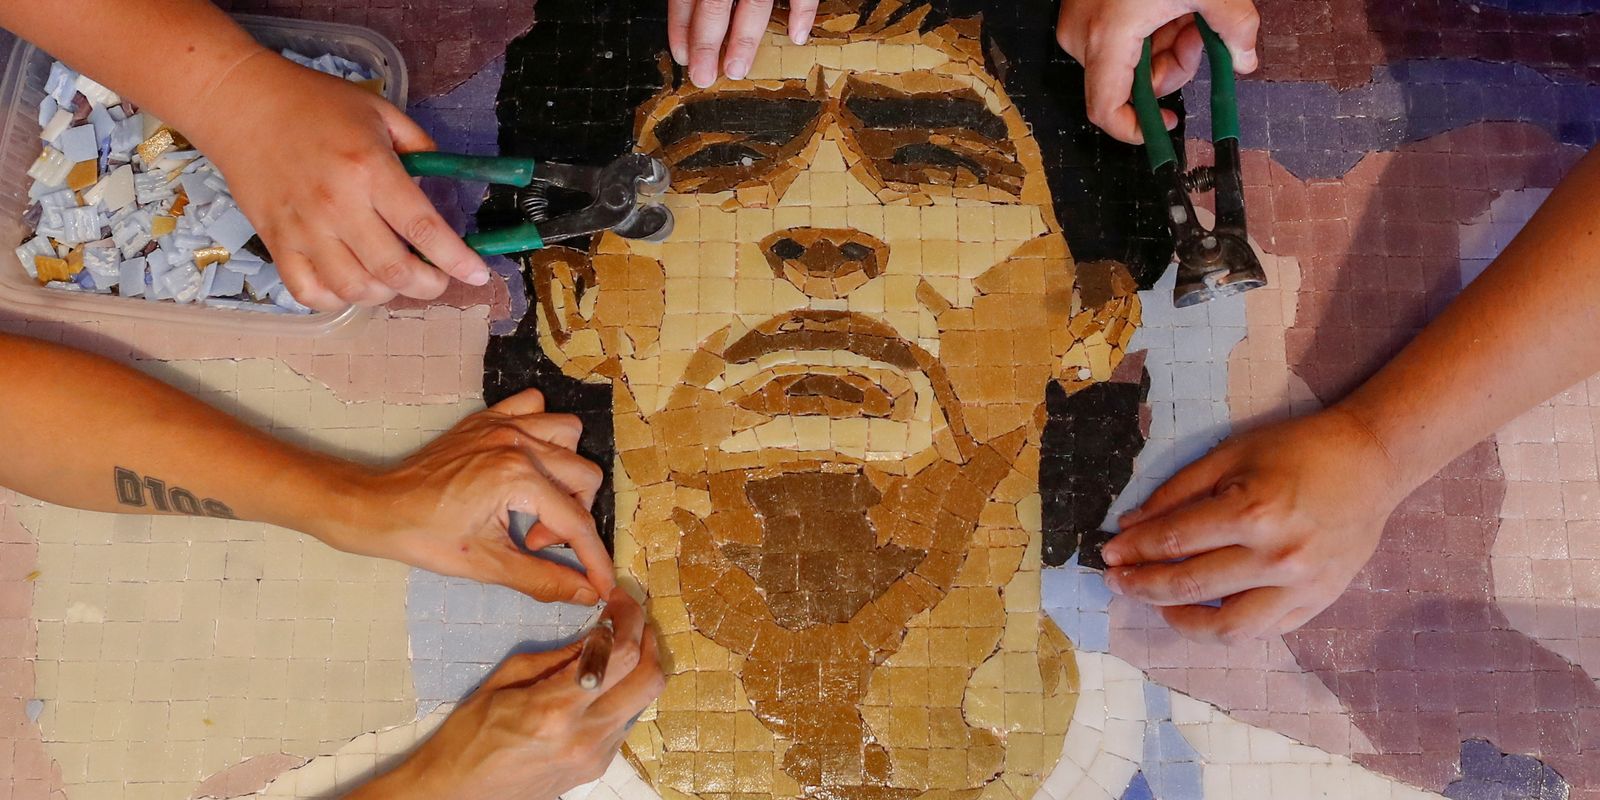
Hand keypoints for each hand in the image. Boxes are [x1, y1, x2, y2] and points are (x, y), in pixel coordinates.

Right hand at [185, 52, 489, 310]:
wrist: (240, 103)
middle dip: (429, 285)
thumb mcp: (380, 112)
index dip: (457, 259)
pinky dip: (338, 299)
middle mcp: (337, 205)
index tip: (478, 274)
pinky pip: (310, 294)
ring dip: (386, 294)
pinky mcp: (275, 243)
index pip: (423, 228)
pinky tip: (352, 282)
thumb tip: (449, 187)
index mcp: (369, 169)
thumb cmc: (314, 104)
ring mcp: (303, 229)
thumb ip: (421, 150)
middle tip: (438, 279)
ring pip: (355, 290)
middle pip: (394, 270)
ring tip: (395, 278)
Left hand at [322, 388, 613, 604]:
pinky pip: (536, 407)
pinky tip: (525, 462)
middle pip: (584, 475)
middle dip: (571, 517)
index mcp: (516, 477)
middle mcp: (516, 442)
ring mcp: (503, 424)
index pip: (575, 521)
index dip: (593, 558)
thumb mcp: (486, 565)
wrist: (378, 509)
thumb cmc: (425, 538)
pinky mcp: (488, 418)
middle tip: (534, 540)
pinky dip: (542, 432)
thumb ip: (543, 578)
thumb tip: (587, 593)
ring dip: (565, 471)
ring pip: (568, 434)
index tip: (602, 584)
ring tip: (535, 501)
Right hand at [351, 590, 664, 799]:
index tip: (618, 601)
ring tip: (617, 648)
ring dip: (638, 669)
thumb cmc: (469, 735)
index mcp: (555, 709)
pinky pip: (625, 722)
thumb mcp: (505, 681)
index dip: (629, 618)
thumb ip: (557, 657)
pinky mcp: (596, 768)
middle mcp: (584, 736)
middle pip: (650, 679)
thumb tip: (597, 634)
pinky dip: (622, 696)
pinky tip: (599, 686)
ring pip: (643, 701)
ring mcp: (595, 757)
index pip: (620, 655)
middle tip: (630, 621)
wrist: (457, 792)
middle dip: (648, 640)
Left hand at [669, 0, 819, 87]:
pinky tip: (796, 37)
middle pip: (715, 5)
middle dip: (706, 42)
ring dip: (744, 38)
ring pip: (753, 3)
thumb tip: (693, 33)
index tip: (681, 57)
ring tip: (737, 70)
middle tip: (703, 76)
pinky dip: (802, 12)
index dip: (681, 27)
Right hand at [1055, 0, 1259, 142]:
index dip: (1137, 130)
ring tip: (1188, 12)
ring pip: (1128, 62)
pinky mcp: (1084, 12)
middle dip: (1171, 66)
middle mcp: (1082, 36)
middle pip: (1128, 84)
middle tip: (1201, 36)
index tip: (1170, 125)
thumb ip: (1235, 28)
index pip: (1106, 110)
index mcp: (1107, 37)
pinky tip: (1169, 6)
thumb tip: (1245, 59)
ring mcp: (1079, 24)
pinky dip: (1151, 31)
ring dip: (1165, 47)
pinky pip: (1119, 41)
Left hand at [1100, 408, 1402, 642]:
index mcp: (1252, 510)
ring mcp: (1301, 587)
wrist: (1372, 462)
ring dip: (1180, 620)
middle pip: (1189, 585)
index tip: (1107, 553)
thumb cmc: (1297, 449)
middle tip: (1116, 581)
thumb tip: (1129, 527)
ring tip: (1157, 604)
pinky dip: (1225, 628)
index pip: (1175, 540)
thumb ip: (1176, 492)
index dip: (1134, 550)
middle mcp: (1277, 556)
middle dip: (1142, 585)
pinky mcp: (1318, 603)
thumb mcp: (1230, 454)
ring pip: (1226, 627)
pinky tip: (1202, 613)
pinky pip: (1262, 631)